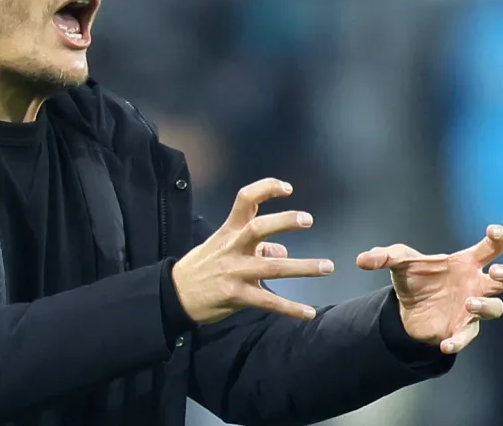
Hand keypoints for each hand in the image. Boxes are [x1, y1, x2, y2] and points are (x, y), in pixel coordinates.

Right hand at [172, 178, 333, 323]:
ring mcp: (235, 272)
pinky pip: (269, 302)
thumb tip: (284, 250)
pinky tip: (309, 314)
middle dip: (285, 221)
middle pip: (259, 228)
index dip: (266, 189)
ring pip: (273, 268)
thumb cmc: (204, 265)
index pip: (246, 200)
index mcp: (229, 230)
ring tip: (327, 266)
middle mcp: (233, 247)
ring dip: (303, 267)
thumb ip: (257, 246)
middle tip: (308, 220)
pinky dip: (291, 309)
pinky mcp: (237, 296)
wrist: (175, 294)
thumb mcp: (224, 246)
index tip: (288, 188)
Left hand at [357, 225, 502, 354]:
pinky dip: (458, 341)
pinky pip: (467, 336)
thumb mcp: (397, 263)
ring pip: (496, 308)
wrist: (406, 311)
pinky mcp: (461, 329)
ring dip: (486, 306)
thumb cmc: (413, 279)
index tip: (494, 231)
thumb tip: (361, 260)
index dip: (498, 239)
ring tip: (468, 303)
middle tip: (495, 272)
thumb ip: (383, 256)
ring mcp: (472, 308)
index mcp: (466, 263)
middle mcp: (476, 284)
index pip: (491, 249)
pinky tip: (445, 344)